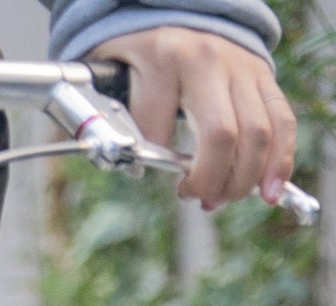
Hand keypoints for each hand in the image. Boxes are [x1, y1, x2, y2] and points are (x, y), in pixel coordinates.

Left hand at [91, 27, 295, 207]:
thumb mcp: (115, 76)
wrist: (180, 18)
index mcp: (165, 59)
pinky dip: (279, 161)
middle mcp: (209, 61)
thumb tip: (125, 162)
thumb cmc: (142, 58)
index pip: (157, 130)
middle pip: (221, 136)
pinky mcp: (264, 77)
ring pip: (257, 133)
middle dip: (212, 180)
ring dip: (243, 179)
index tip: (156, 174)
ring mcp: (241, 68)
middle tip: (200, 199)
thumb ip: (111, 116)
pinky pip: (282, 122)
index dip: (155, 163)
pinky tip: (268, 191)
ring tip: (222, 198)